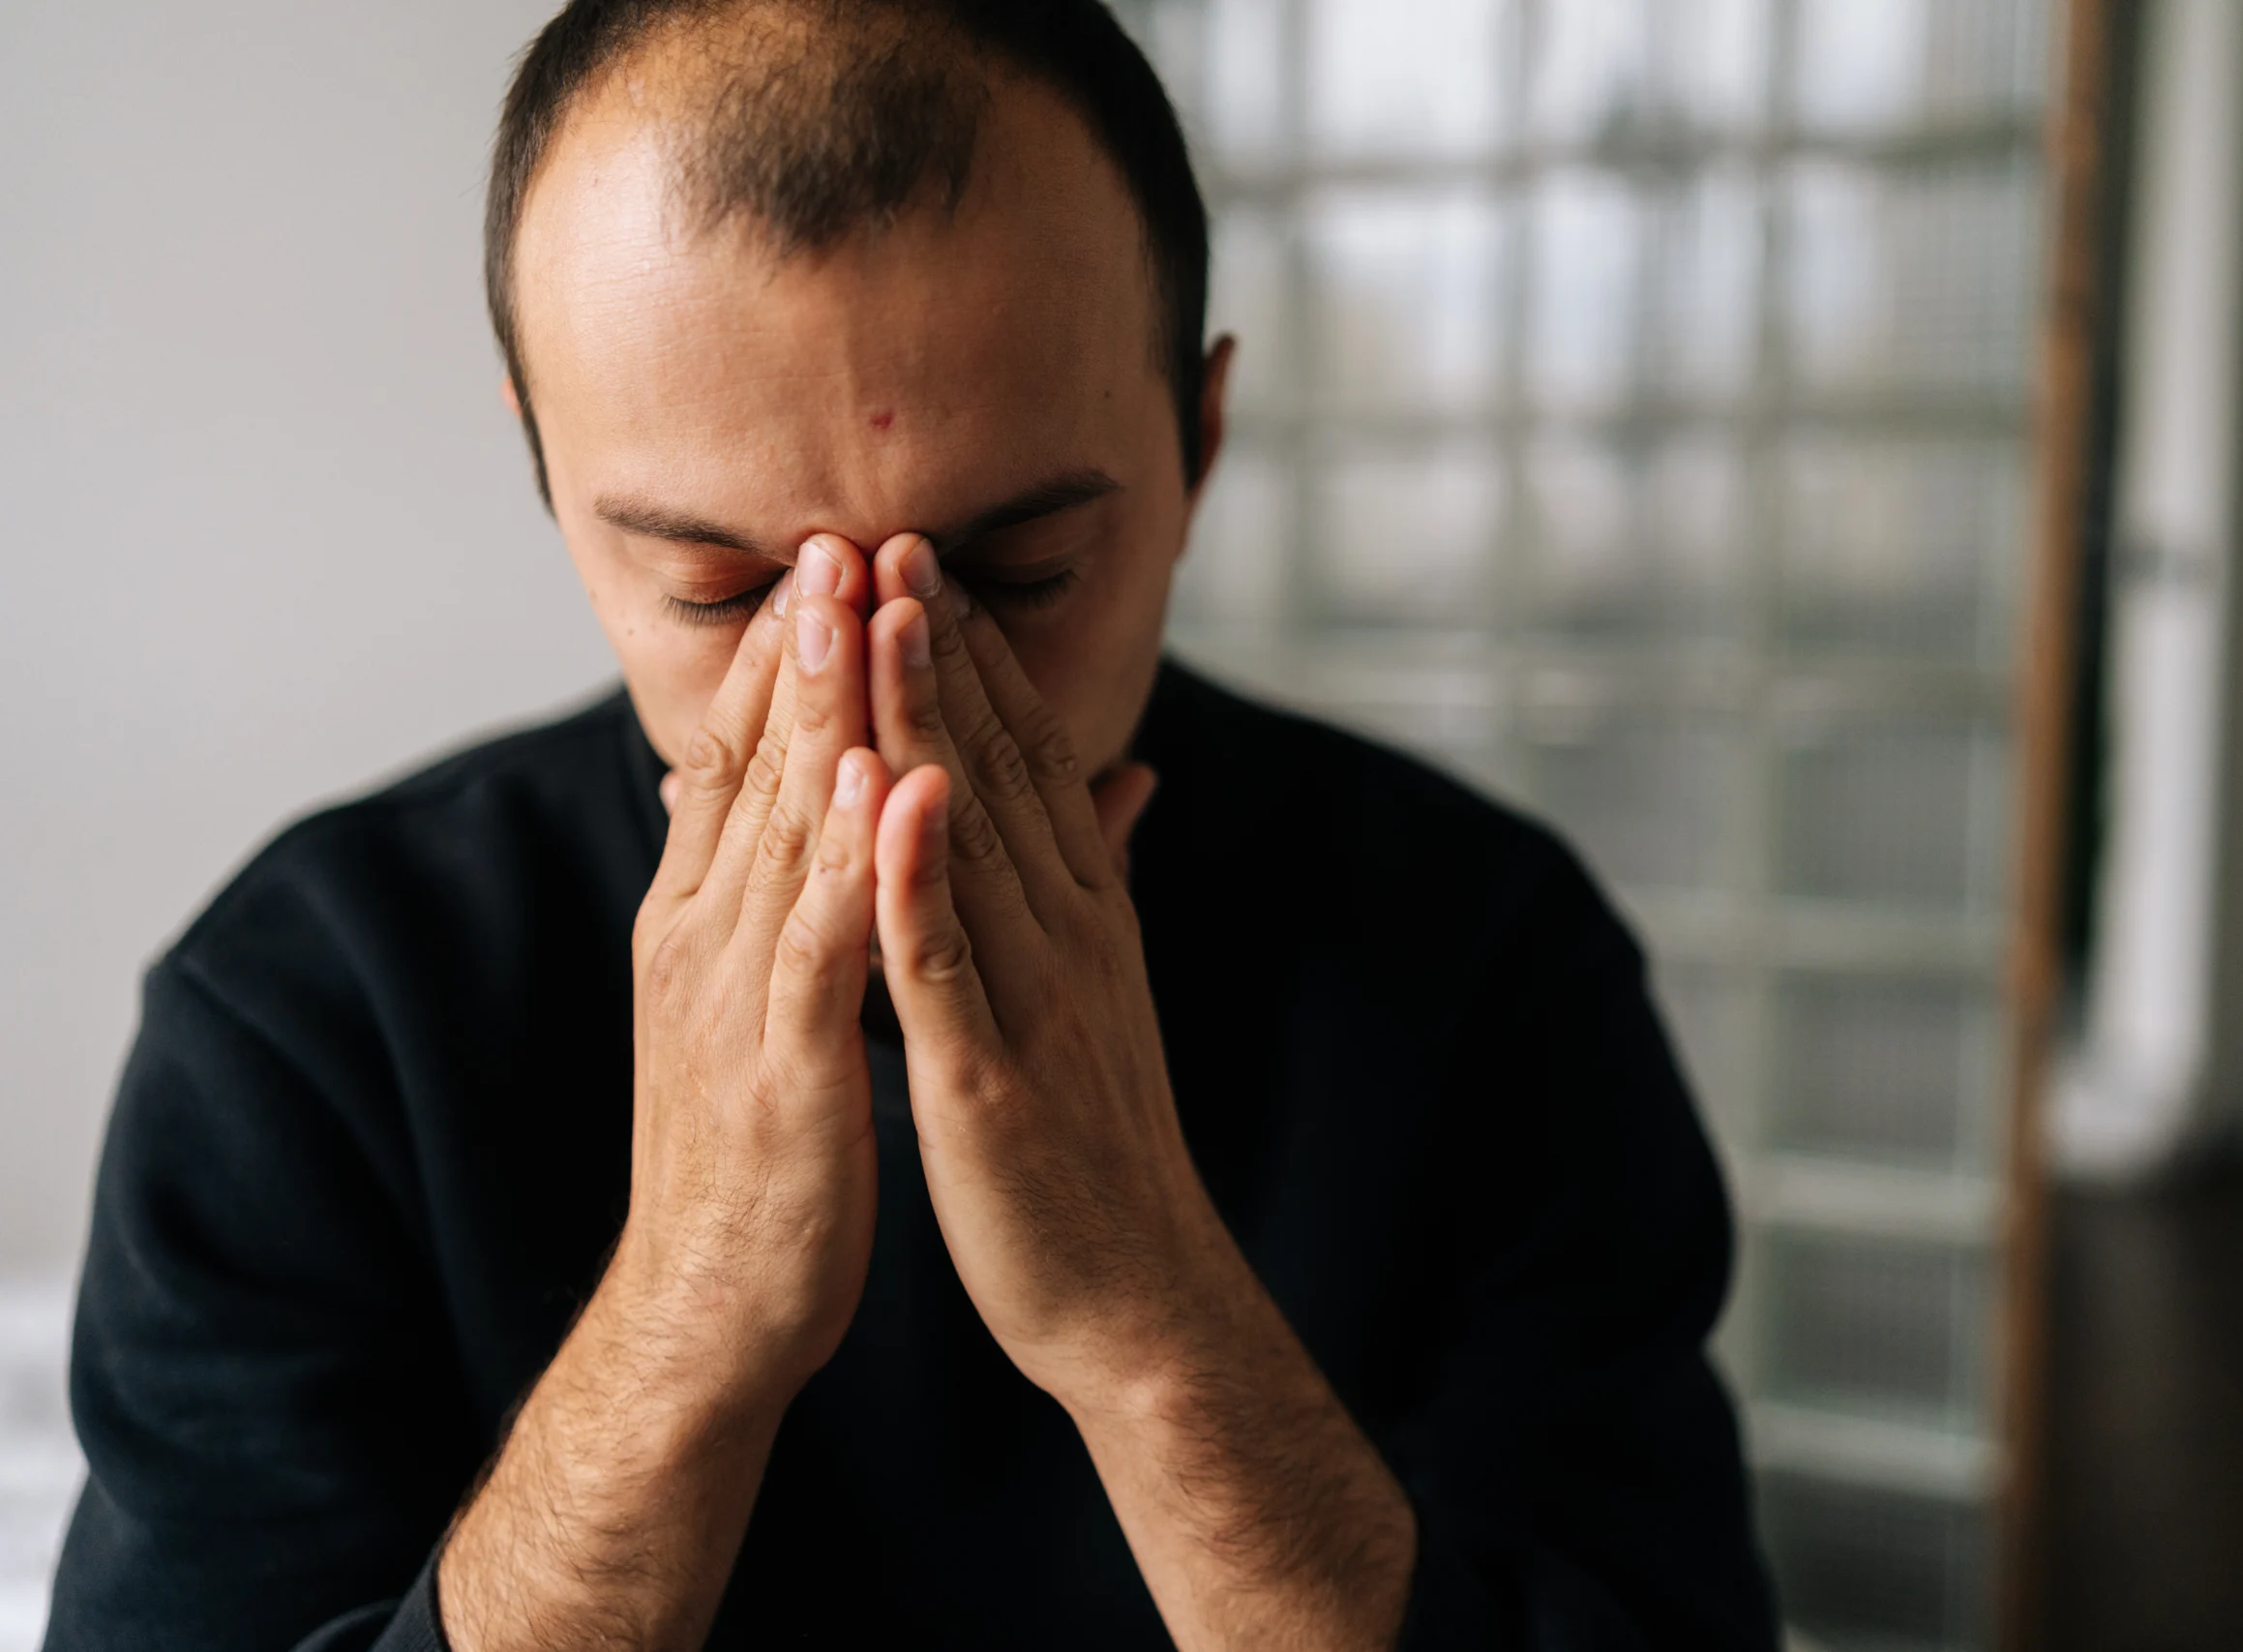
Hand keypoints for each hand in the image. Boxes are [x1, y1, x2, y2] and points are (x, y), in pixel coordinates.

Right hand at [441, 538, 893, 1651]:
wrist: (714, 1303)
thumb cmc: (766, 1147)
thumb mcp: (775, 1001)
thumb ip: (800, 896)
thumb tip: (826, 801)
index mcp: (706, 919)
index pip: (743, 759)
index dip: (788, 655)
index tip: (834, 554)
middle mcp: (703, 937)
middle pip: (754, 766)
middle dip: (800, 646)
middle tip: (839, 529)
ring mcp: (733, 997)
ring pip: (779, 830)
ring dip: (819, 712)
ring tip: (855, 604)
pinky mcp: (780, 1066)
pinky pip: (818, 944)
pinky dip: (847, 859)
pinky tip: (881, 780)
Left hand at [861, 533, 1207, 1402]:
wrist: (1139, 1293)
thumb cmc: (1103, 1145)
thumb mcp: (1106, 989)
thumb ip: (1100, 876)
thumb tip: (1122, 778)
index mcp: (1082, 915)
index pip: (1025, 760)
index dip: (973, 656)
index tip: (922, 559)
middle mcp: (1068, 934)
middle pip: (999, 768)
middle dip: (941, 647)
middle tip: (893, 531)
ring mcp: (1032, 998)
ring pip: (970, 835)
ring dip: (927, 718)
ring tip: (888, 608)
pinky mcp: (990, 1076)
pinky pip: (942, 961)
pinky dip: (914, 872)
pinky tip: (885, 795)